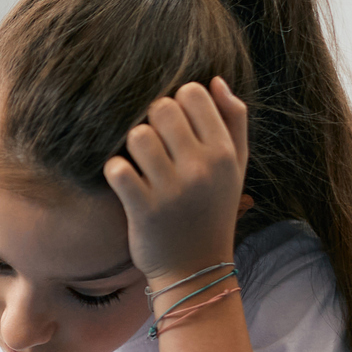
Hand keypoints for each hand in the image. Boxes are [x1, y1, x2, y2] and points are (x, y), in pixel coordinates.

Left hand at [102, 78, 248, 284]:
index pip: (192, 93)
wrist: (195, 270)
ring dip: (132, 146)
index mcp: (223, 153)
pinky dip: (115, 171)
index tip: (175, 127)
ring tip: (140, 164)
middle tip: (154, 145)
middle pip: (161, 108)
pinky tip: (125, 182)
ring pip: (137, 134)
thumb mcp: (236, 168)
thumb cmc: (213, 212)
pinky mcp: (143, 210)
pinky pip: (117, 169)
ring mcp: (172, 190)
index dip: (177, 103)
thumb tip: (214, 80)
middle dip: (152, 121)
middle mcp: (200, 168)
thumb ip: (233, 121)